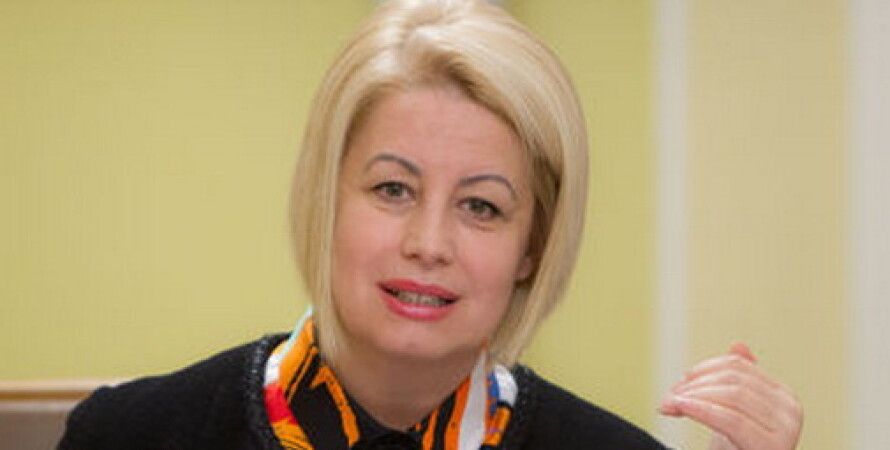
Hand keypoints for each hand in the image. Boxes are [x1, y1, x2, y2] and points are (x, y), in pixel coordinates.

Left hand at [658, 342, 802, 449]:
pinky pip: (731, 419)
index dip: (702, 370)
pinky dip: (701, 410)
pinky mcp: (772, 446)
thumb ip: (736, 383)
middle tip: (667, 398)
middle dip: (694, 385)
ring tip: (668, 405)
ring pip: (731, 395)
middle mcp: (790, 409)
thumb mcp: (733, 414)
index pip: (738, 366)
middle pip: (733, 379)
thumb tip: (738, 345)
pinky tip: (680, 407)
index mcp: (782, 396)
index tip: (678, 383)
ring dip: (692, 397)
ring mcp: (786, 428)